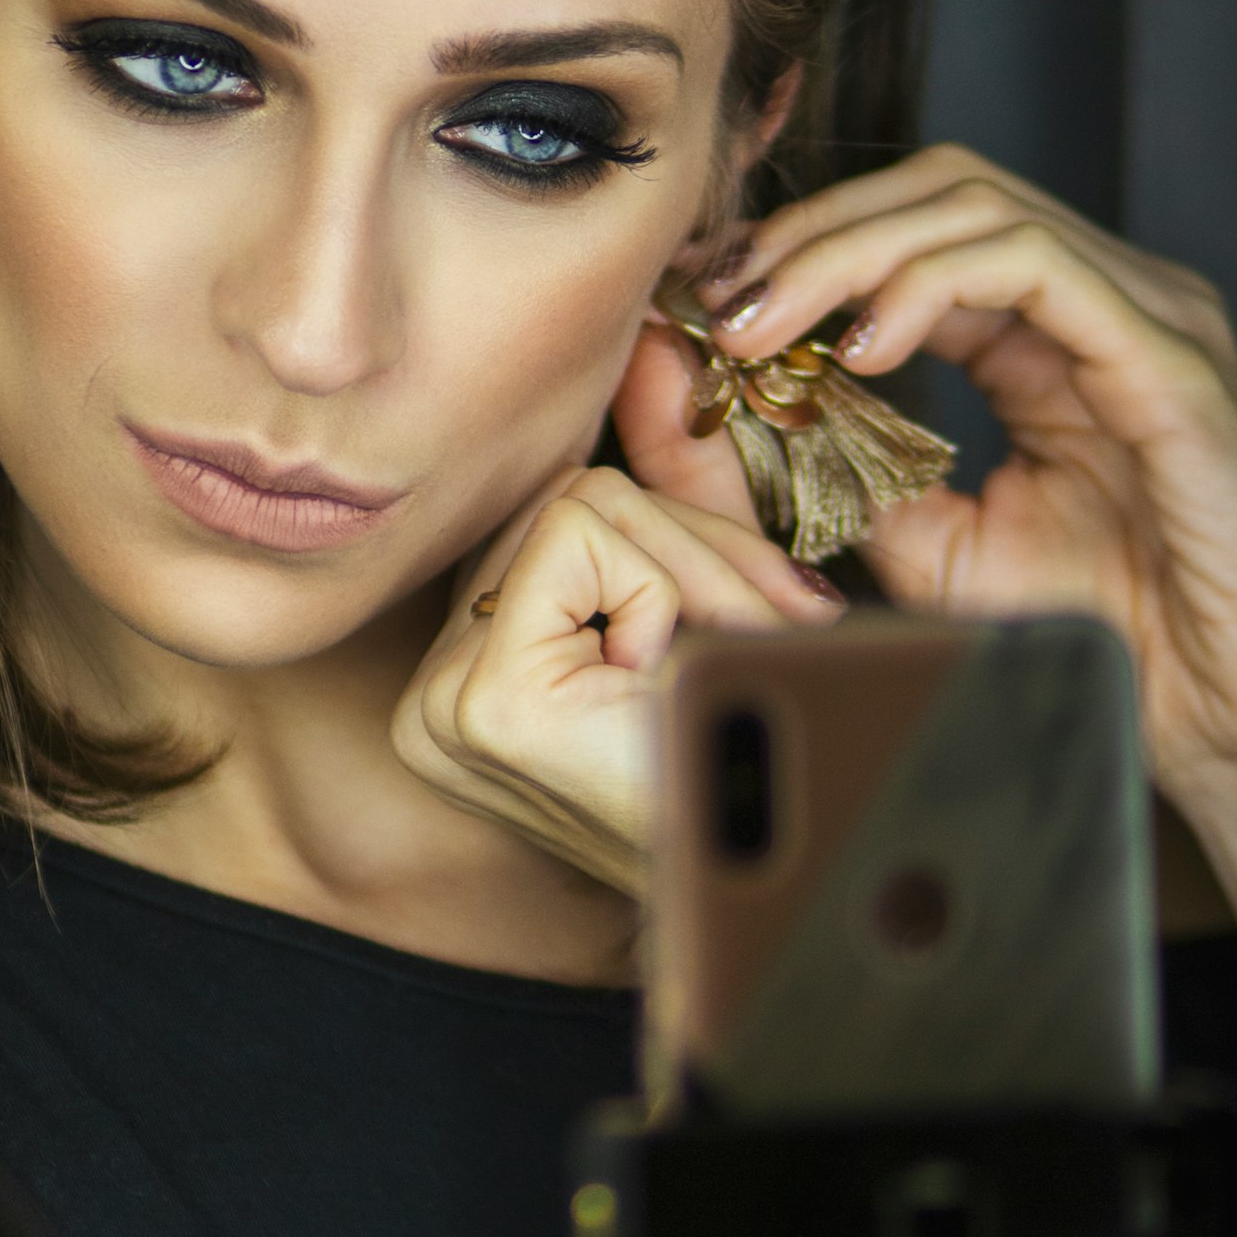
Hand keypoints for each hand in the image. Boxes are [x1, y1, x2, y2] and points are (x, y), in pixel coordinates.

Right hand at [390, 462, 843, 890]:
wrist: (800, 889)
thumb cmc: (775, 762)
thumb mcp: (715, 602)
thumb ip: (674, 489)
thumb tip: (654, 348)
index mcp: (478, 672)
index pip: (567, 508)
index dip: (686, 544)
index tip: (762, 625)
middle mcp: (436, 688)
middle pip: (571, 494)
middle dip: (695, 551)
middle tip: (757, 647)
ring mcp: (443, 701)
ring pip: (581, 500)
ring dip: (696, 573)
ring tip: (721, 676)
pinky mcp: (478, 701)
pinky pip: (582, 535)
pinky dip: (666, 592)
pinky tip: (673, 686)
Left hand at [614, 144, 1236, 862]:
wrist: (1226, 707)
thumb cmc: (1104, 632)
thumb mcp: (934, 548)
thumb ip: (848, 477)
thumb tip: (734, 419)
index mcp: (1046, 332)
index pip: (916, 227)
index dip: (804, 246)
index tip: (709, 299)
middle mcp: (1098, 299)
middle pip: (936, 189)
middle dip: (813, 231)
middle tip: (720, 298)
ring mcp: (1141, 314)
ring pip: (976, 204)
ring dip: (848, 251)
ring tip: (766, 322)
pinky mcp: (1167, 355)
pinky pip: (1035, 267)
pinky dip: (931, 287)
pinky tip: (863, 348)